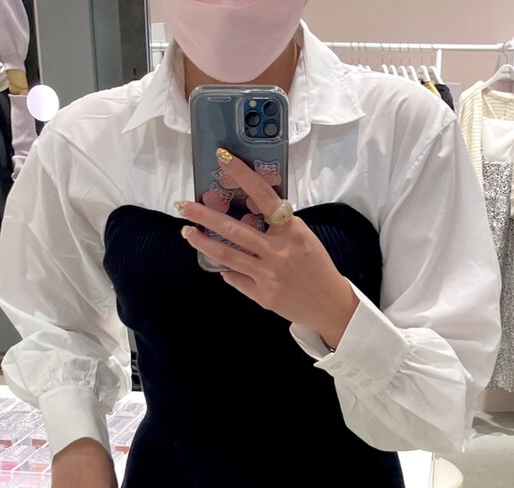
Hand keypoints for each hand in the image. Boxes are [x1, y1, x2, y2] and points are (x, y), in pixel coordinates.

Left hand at [176, 149, 359, 349]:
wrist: (330, 304)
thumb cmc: (316, 266)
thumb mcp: (303, 237)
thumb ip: (279, 225)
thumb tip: (249, 212)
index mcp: (291, 230)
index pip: (263, 195)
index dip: (242, 175)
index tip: (222, 158)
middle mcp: (277, 251)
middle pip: (233, 229)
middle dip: (203, 215)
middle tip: (183, 205)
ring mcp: (268, 275)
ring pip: (226, 255)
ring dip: (202, 242)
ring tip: (187, 232)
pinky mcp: (262, 295)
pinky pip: (235, 279)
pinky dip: (225, 269)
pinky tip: (216, 262)